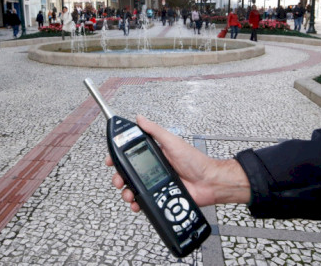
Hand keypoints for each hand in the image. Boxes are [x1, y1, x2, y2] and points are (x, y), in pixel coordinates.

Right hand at [105, 115, 250, 212]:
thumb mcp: (173, 142)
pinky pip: (143, 201)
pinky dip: (137, 203)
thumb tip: (140, 118)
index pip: (130, 153)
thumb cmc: (196, 161)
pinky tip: (137, 203)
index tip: (111, 159)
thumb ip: (155, 131)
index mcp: (154, 153)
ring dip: (126, 192)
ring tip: (128, 194)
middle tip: (118, 180)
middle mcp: (153, 168)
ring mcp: (155, 183)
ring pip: (133, 188)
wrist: (209, 183)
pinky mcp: (159, 197)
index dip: (118, 157)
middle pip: (128, 173)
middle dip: (119, 177)